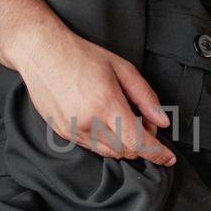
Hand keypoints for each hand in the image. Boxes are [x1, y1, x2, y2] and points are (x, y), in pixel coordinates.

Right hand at [17, 24, 175, 164]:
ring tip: (125, 119)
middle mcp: (88, 122)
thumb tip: (163, 121)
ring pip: (110, 153)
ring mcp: (73, 130)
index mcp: (106, 104)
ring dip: (125, 144)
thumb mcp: (122, 68)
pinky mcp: (63, 133)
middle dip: (142, 143)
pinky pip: (93, 148)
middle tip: (145, 121)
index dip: (157, 153)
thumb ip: (146, 97)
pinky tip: (107, 122)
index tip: (169, 158)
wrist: (41, 53)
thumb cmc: (81, 55)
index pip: (138, 142)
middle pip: (126, 150)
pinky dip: (107, 142)